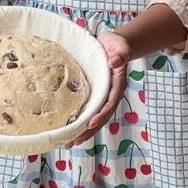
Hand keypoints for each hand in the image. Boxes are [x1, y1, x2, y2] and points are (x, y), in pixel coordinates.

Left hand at [68, 30, 129, 147]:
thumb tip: (115, 61)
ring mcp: (100, 96)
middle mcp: (109, 94)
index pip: (110, 103)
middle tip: (74, 141)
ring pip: (92, 117)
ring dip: (81, 131)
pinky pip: (85, 109)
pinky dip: (77, 120)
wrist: (111, 44)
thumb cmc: (117, 45)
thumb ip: (121, 54)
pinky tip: (66, 128)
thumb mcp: (120, 46)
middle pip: (100, 117)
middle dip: (88, 131)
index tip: (90, 124)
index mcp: (117, 85)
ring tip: (67, 142)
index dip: (101, 115)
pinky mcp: (92, 94)